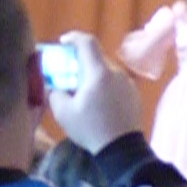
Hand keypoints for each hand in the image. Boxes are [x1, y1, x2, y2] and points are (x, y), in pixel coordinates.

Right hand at [50, 31, 144, 153]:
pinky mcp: (134, 93)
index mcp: (98, 73)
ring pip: (105, 72)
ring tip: (81, 94)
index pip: (87, 43)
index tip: (63, 42)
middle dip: (80, 63)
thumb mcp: (63, 112)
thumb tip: (53, 84)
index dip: (73, 38)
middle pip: (96, 59)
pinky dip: (103, 86)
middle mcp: (116, 73)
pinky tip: (97, 103)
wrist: (121, 148)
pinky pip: (115, 83)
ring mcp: (127, 83)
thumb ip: (55, 93)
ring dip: (92, 76)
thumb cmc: (90, 129)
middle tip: (67, 75)